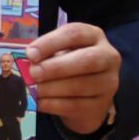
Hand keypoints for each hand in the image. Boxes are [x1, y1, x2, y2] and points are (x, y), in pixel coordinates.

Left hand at [26, 22, 120, 136]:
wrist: (85, 96)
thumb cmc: (68, 66)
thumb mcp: (59, 53)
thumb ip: (46, 53)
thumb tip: (30, 59)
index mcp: (94, 36)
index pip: (75, 33)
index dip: (51, 42)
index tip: (31, 53)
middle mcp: (108, 57)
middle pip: (86, 60)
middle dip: (56, 67)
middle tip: (33, 73)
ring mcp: (108, 82)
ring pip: (81, 85)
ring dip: (52, 88)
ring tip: (34, 90)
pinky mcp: (101, 105)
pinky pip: (76, 105)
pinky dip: (54, 104)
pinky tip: (40, 102)